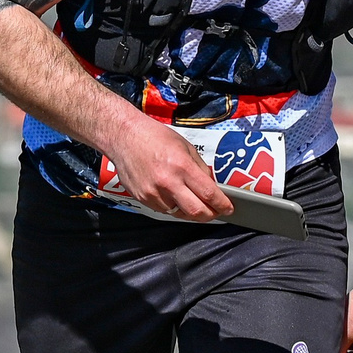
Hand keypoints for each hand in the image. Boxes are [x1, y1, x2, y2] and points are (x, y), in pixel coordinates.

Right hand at [100, 122, 231, 220]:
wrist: (124, 137)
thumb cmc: (154, 137)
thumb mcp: (185, 146)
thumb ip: (199, 168)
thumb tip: (211, 186)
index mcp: (182, 166)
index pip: (209, 194)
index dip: (222, 205)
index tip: (228, 208)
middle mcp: (168, 182)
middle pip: (196, 212)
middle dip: (209, 215)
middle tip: (215, 212)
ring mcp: (153, 193)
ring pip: (180, 213)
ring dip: (190, 211)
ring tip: (191, 200)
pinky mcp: (142, 198)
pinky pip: (164, 210)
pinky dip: (173, 206)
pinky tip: (173, 195)